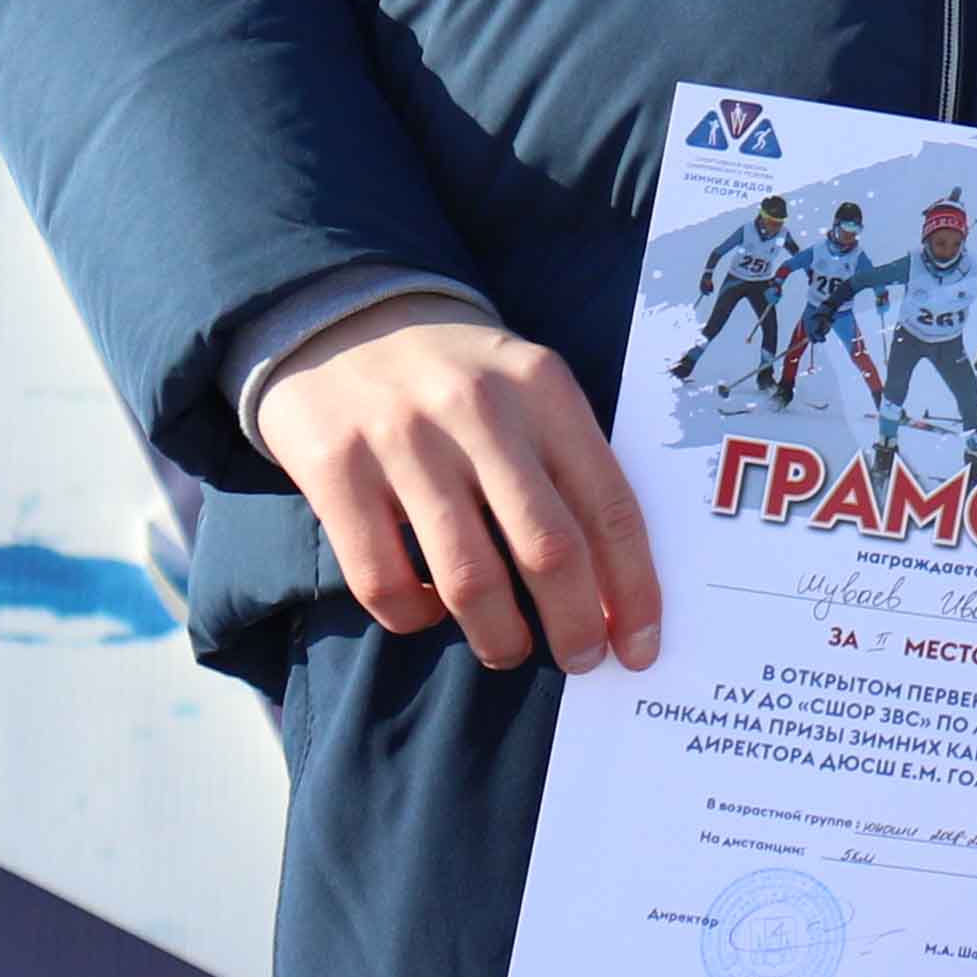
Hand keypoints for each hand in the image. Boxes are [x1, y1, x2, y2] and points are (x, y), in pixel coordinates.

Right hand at [260, 304, 660, 673]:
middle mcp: (478, 411)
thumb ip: (568, 463)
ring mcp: (402, 440)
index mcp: (544, 389)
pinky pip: (382, 577)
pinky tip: (428, 610)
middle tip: (583, 659)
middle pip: (548, 547)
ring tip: (508, 650)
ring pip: (468, 575)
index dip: (634, 585)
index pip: (609, 503)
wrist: (340, 318)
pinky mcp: (334, 469)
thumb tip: (614, 583)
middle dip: (576, 622)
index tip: (642, 646)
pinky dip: (413, 615)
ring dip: (499, 635)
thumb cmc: (458, 375)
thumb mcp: (527, 389)